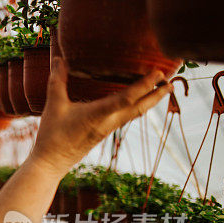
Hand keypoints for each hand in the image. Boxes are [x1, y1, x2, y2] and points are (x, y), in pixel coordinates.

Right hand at [29, 57, 171, 176]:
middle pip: (140, 108)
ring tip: (163, 89)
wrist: (51, 163)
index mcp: (98, 114)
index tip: (158, 73)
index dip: (144, 85)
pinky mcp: (104, 133)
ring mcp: (108, 129)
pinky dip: (137, 107)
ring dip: (151, 101)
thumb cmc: (52, 135)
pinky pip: (126, 118)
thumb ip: (57, 81)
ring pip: (135, 113)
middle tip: (172, 81)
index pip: (127, 98)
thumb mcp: (54, 106)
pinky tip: (138, 103)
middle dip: (157, 94)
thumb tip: (59, 59)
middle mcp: (108, 122)